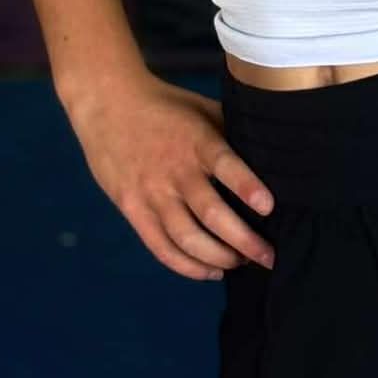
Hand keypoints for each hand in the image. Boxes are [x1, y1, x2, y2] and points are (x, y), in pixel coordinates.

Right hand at [64, 69, 275, 280]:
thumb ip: (230, 133)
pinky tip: (211, 271)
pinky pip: (161, 248)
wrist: (108, 105)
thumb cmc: (165, 107)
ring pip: (187, 238)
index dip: (246, 186)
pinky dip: (188, 267)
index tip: (268, 207)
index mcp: (196, 140)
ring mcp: (152, 193)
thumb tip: (270, 157)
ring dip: (220, 258)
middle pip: (210, 213)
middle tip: (268, 257)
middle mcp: (175, 170)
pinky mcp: (133, 210)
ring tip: (243, 264)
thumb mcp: (201, 109)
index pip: (224, 164)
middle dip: (244, 241)